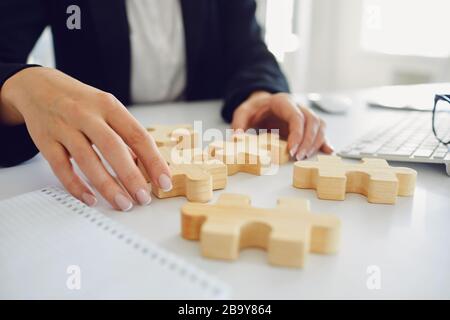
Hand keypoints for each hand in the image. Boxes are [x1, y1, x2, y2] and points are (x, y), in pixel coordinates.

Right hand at [0, 67, 171, 210]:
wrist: (37, 86)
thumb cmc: (81, 101)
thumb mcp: (106, 109)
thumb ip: (124, 135)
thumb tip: (145, 166)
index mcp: (109, 105)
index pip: (137, 135)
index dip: (153, 160)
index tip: (164, 181)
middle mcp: (87, 114)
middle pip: (113, 148)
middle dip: (131, 176)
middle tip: (143, 198)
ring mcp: (64, 127)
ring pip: (87, 160)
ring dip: (107, 186)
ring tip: (123, 204)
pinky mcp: (45, 140)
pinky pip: (61, 167)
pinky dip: (76, 186)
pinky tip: (91, 199)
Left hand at [231, 91, 333, 159]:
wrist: (262, 104)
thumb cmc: (254, 109)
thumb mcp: (242, 112)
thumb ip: (239, 124)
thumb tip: (237, 138)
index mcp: (283, 102)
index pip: (296, 117)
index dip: (297, 134)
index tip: (292, 150)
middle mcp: (297, 106)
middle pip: (312, 121)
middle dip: (307, 141)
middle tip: (297, 157)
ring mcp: (305, 114)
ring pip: (319, 126)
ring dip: (316, 143)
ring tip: (304, 157)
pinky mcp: (307, 124)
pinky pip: (321, 131)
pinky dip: (324, 141)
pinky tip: (328, 151)